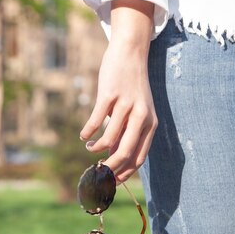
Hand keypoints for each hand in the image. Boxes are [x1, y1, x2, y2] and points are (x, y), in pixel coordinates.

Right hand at [80, 0, 157, 182]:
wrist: (130, 53)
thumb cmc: (132, 86)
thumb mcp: (136, 111)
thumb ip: (127, 133)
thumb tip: (113, 157)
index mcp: (150, 124)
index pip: (139, 157)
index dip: (124, 173)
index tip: (111, 181)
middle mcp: (141, 116)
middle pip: (125, 152)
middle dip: (109, 167)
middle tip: (97, 172)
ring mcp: (125, 105)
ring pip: (109, 139)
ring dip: (95, 148)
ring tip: (89, 147)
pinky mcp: (109, 95)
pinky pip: (96, 121)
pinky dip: (88, 133)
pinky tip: (84, 136)